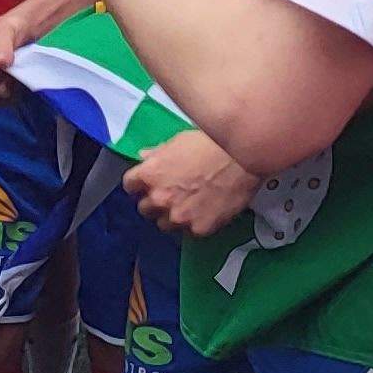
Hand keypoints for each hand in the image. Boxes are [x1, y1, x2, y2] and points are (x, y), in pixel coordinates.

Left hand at [127, 128, 260, 238]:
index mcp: (150, 173)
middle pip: (144, 208)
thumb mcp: (179, 141)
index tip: (148, 183)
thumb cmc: (211, 142)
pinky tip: (206, 209)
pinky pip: (188, 231)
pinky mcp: (198, 229)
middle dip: (155, 202)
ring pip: (164, 224)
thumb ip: (158, 154)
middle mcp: (160, 198)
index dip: (139, 184)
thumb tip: (145, 157)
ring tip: (189, 204)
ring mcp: (179, 216)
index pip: (129, 185)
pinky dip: (194, 223)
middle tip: (171, 194)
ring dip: (172, 216)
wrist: (243, 157)